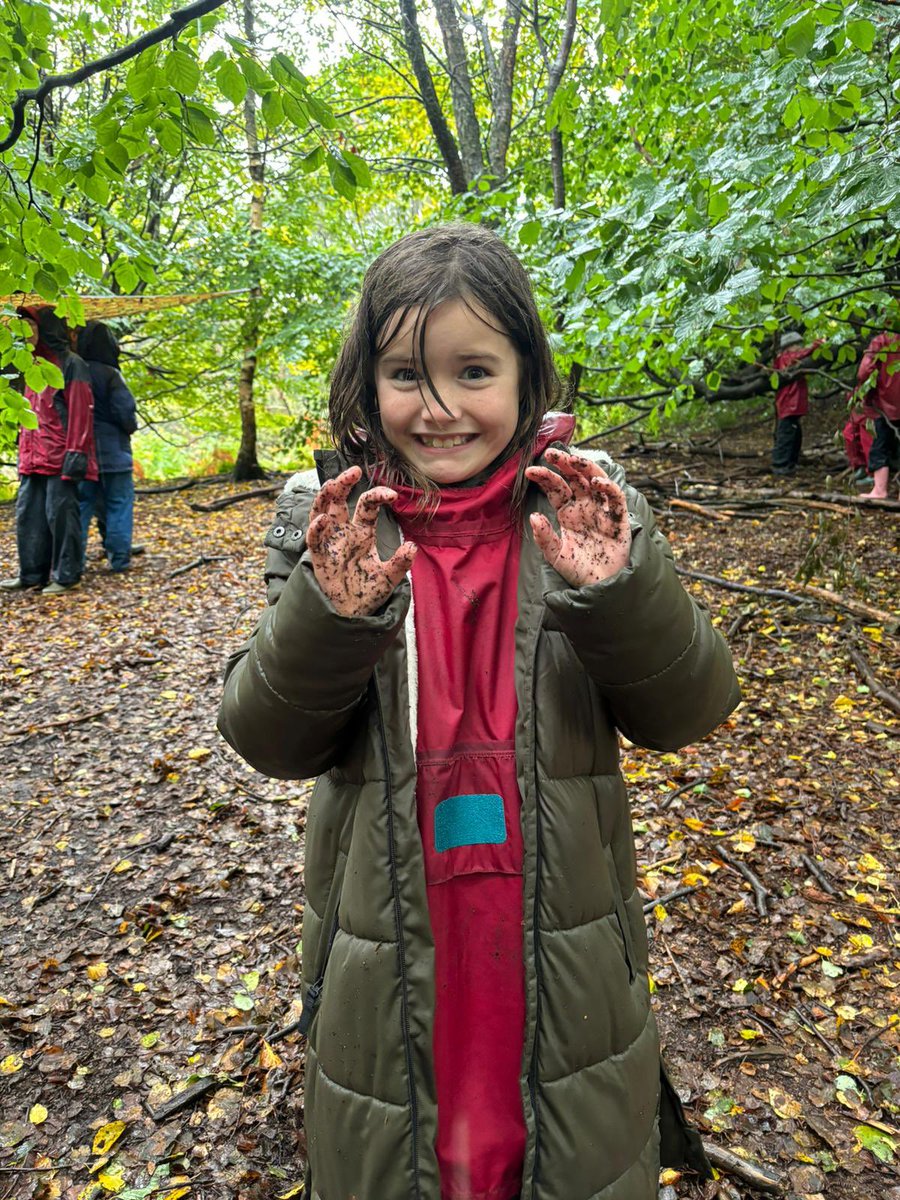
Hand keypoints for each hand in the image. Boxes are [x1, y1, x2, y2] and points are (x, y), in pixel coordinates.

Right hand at [306, 466, 416, 616]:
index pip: (367, 505)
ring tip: (334, 484)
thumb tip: (412, 546)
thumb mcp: (389, 577)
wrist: (352, 615)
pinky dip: (316, 528)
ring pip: (321, 511)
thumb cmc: (368, 593)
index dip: (378, 496)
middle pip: (338, 500)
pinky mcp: (319, 557)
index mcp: (362, 532)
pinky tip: (323, 520)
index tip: (393, 495)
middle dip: (343, 483)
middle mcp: (344, 532)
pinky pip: (314, 539)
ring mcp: (330, 543)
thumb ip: (400, 562)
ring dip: (325, 496)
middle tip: (354, 470)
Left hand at [524, 449, 631, 585]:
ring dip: (586, 468)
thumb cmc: (576, 570)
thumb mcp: (555, 555)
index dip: (545, 477)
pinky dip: (609, 488)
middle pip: (576, 478)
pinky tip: (597, 483)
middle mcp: (585, 507)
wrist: (599, 588)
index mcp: (568, 512)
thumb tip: (533, 516)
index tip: (529, 471)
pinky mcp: (619, 520)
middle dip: (564, 463)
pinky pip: (616, 499)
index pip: (556, 488)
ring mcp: (602, 511)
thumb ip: (544, 537)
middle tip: (551, 453)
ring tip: (573, 459)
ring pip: (596, 481)